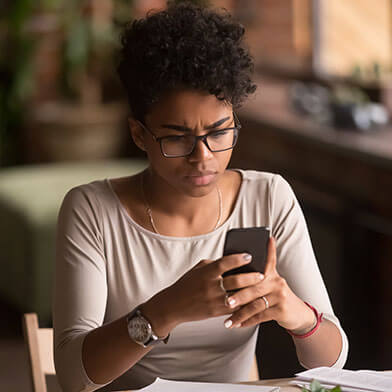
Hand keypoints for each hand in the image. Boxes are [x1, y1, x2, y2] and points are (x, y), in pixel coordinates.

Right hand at [141, 253, 262, 335]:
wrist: (173, 305)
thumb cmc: (186, 284)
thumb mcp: (198, 270)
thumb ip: (214, 265)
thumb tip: (232, 261)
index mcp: (206, 273)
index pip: (225, 263)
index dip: (238, 259)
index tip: (249, 256)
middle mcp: (210, 286)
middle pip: (236, 280)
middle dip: (251, 277)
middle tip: (262, 274)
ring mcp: (213, 300)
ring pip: (238, 296)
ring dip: (251, 292)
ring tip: (261, 288)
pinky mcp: (215, 312)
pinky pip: (233, 308)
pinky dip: (243, 305)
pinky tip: (252, 301)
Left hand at [222, 237, 315, 331]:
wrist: (297, 314)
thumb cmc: (276, 298)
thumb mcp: (270, 285)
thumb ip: (256, 279)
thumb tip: (233, 274)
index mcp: (272, 274)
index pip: (269, 259)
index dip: (269, 249)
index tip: (267, 238)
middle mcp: (277, 282)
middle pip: (254, 287)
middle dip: (238, 296)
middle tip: (225, 301)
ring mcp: (280, 296)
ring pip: (255, 304)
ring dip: (240, 314)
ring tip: (228, 320)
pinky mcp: (281, 310)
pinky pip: (261, 316)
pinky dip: (248, 321)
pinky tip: (238, 325)